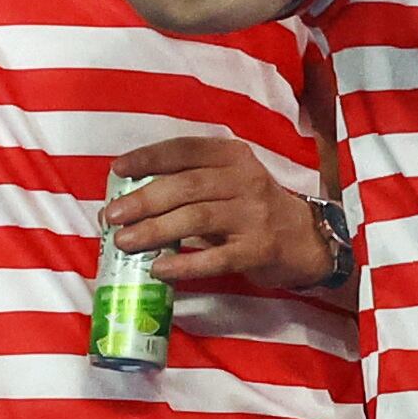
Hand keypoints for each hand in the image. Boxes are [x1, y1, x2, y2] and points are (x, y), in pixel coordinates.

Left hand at [102, 134, 331, 291]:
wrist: (304, 240)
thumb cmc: (251, 210)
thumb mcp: (226, 184)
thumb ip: (184, 187)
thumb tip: (123, 202)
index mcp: (232, 156)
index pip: (185, 150)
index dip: (149, 158)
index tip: (118, 170)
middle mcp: (245, 180)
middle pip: (186, 186)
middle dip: (144, 200)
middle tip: (112, 215)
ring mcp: (254, 215)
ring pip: (197, 218)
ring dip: (155, 229)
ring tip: (125, 241)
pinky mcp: (259, 249)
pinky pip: (216, 258)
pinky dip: (185, 264)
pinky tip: (159, 269)